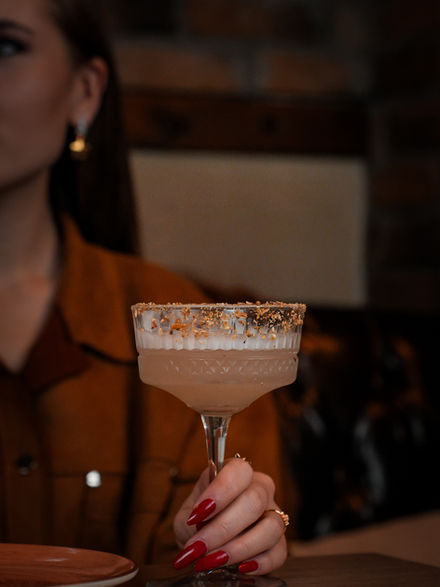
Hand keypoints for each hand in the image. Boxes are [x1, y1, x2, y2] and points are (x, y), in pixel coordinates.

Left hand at [173, 458, 287, 574]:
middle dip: (223, 528)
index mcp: (236, 473)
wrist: (204, 544)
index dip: (220, 491)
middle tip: (199, 548)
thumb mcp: (188, 516)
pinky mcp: (279, 542)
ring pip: (271, 527)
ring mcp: (273, 514)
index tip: (197, 515)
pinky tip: (240, 567)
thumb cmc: (198, 522)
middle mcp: (260, 489)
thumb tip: (200, 531)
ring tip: (214, 562)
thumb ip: (192, 520)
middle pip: (254, 500)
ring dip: (239, 548)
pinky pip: (279, 551)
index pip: (239, 470)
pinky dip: (259, 563)